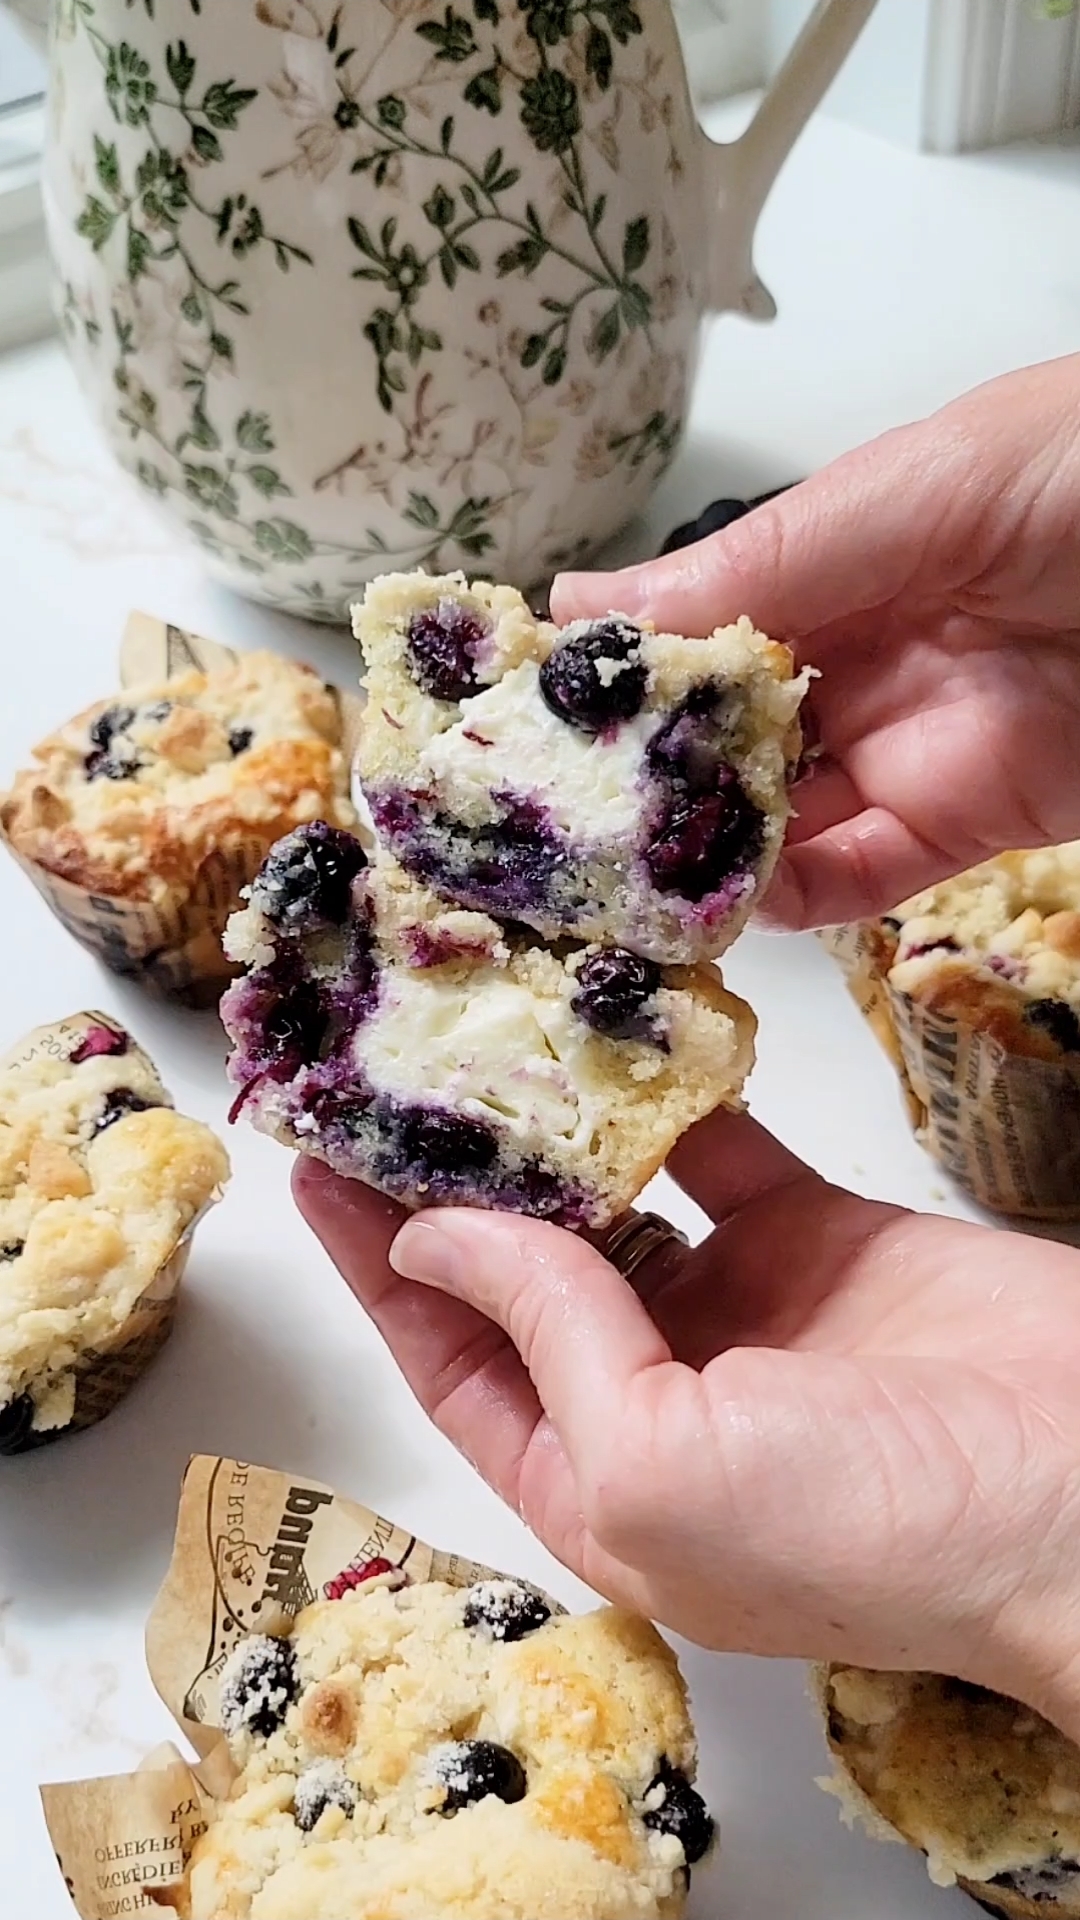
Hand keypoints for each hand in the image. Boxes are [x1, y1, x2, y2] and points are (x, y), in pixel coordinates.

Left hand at [295, 1115, 1079, 1740]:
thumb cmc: (874, 1533)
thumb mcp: (657, 1465)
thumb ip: (546, 1338)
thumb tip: (436, 1233)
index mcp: (600, 1485)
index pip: (454, 1364)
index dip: (378, 1269)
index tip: (316, 1168)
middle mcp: (658, 1398)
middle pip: (523, 1277)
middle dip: (452, 1187)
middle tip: (385, 1077)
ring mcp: (743, 1313)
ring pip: (616, 1204)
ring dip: (552, 1132)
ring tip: (479, 1037)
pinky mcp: (821, 1238)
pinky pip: (723, 1153)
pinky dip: (678, 1097)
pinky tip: (622, 1033)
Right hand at [551, 354, 1079, 928]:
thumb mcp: (914, 489)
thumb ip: (761, 562)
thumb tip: (583, 601)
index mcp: (831, 556)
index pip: (688, 629)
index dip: (606, 673)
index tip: (515, 716)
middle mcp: (854, 657)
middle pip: (714, 736)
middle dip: (631, 779)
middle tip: (536, 825)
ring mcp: (904, 747)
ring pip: (769, 819)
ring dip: (692, 851)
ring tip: (604, 879)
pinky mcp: (962, 825)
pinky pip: (854, 879)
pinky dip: (785, 898)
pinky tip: (720, 903)